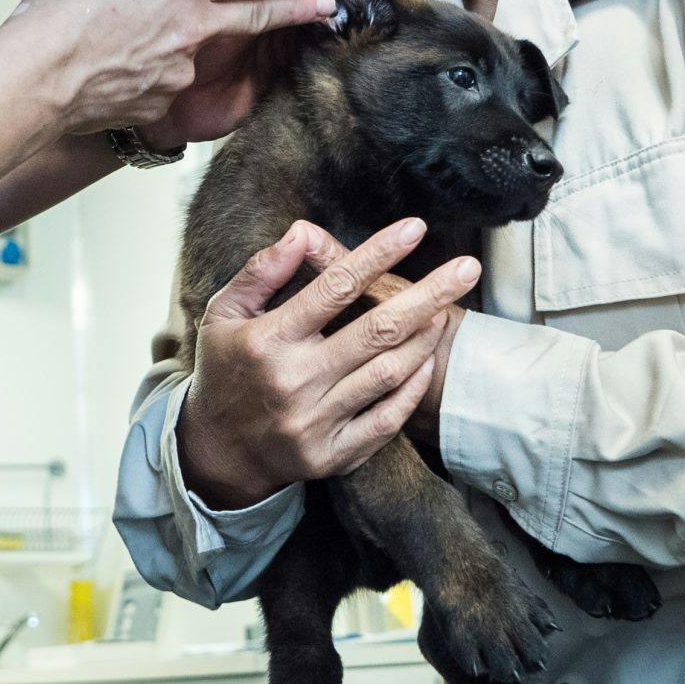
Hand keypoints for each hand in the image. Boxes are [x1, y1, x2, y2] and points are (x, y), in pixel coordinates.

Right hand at [0, 0, 333, 140]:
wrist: (36, 77)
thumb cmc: (57, 11)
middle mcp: (193, 24)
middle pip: (262, 12)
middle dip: (300, 6)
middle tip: (327, 2)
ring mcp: (183, 67)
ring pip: (197, 47)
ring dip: (181, 41)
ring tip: (138, 34)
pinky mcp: (165, 100)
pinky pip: (164, 78)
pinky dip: (148, 69)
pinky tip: (112, 63)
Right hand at [176, 218, 478, 509]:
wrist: (216, 453)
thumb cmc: (224, 369)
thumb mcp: (223, 313)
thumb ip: (261, 271)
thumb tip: (302, 232)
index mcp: (268, 340)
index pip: (333, 287)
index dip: (378, 254)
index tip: (415, 228)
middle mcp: (294, 382)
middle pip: (377, 329)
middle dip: (430, 294)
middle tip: (468, 268)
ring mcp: (316, 423)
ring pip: (389, 372)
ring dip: (425, 338)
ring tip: (446, 310)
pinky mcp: (332, 455)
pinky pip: (387, 419)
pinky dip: (413, 388)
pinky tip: (426, 359)